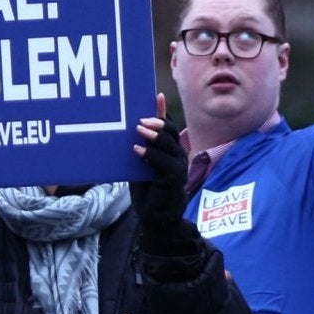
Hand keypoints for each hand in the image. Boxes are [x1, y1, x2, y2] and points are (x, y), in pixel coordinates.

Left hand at [132, 93, 189, 223]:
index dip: (161, 111)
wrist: (155, 217)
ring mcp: (179, 166)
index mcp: (170, 149)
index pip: (167, 125)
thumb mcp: (141, 162)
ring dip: (154, 135)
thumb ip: (141, 144)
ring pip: (170, 144)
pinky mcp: (175, 179)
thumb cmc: (147, 188)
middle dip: (157, 122)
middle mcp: (177, 155)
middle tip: (141, 118)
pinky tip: (138, 150)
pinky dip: (151, 155)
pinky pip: (165, 163)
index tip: (154, 96)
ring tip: (139, 129)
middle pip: (170, 131)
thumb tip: (134, 123)